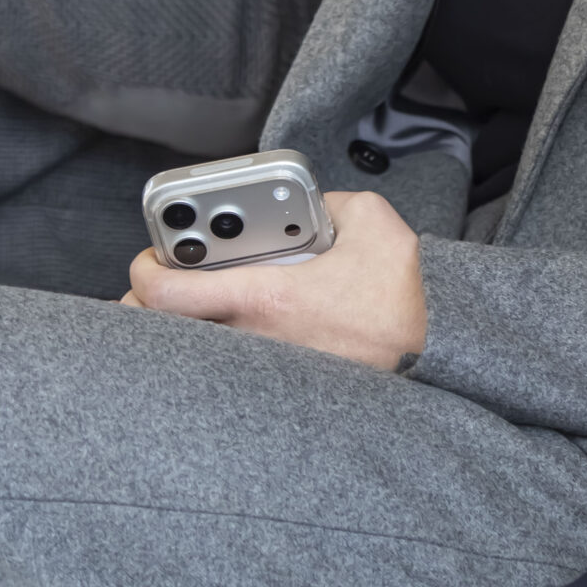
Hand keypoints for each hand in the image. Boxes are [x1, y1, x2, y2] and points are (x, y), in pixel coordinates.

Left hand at [121, 190, 426, 369]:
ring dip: (185, 326)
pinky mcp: (288, 383)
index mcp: (267, 298)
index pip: (170, 294)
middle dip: (148, 304)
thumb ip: (322, 202)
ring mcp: (270, 368)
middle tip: (158, 278)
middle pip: (166, 334)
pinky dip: (220, 347)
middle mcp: (257, 341)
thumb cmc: (406, 289)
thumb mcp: (366, 218)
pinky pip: (232, 367)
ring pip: (197, 354)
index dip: (145, 271)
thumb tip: (304, 203)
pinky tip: (233, 327)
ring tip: (191, 299)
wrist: (441, 344)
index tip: (151, 253)